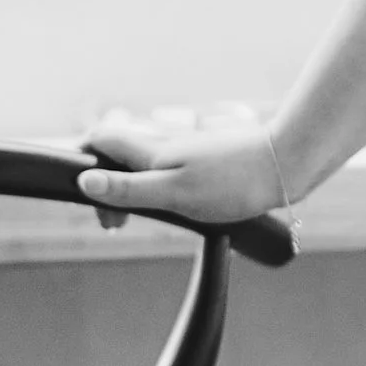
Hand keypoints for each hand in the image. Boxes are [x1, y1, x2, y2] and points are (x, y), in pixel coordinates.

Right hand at [77, 110, 293, 231]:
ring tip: (136, 222)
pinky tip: (173, 214)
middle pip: (119, 158)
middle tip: (113, 225)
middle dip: (105, 187)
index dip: (80, 159)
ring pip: (144, 169)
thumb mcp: (174, 194)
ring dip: (131, 193)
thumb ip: (129, 189)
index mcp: (151, 152)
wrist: (286, 167)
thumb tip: (83, 182)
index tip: (78, 194)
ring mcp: (188, 155)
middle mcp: (165, 148)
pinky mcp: (208, 166)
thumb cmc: (233, 182)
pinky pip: (168, 176)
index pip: (101, 140)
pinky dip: (157, 194)